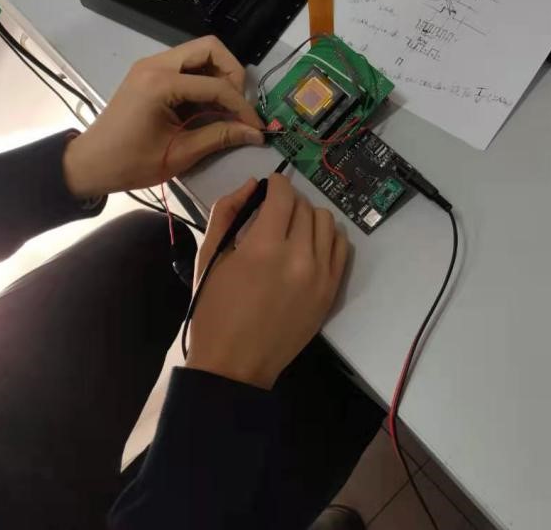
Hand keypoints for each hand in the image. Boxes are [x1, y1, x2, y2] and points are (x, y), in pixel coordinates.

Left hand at [63, 36, 265, 198]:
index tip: (255, 127)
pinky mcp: (149, 73)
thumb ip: (220, 136)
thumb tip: (255, 134)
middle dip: (232, 75)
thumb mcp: (180, 153)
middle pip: (210, 48)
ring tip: (225, 106)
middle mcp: (156, 64)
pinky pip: (186, 65)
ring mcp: (151, 65)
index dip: (241, 106)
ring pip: (199, 53)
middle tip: (238, 105)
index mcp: (161, 83)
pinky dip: (203, 79)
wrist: (89, 164)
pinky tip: (207, 106)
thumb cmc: (130, 163)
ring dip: (218, 74)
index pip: (216, 85)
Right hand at [187, 174, 349, 389]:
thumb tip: (252, 184)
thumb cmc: (213, 311)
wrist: (234, 365)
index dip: (274, 184)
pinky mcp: (331, 291)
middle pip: (304, 207)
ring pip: (327, 223)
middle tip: (273, 213)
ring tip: (292, 230)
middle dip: (287, 202)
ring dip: (309, 218)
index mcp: (264, 247)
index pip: (283, 195)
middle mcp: (299, 257)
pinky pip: (341, 248)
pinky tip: (310, 245)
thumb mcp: (209, 256)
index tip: (268, 187)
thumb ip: (227, 212)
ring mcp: (320, 276)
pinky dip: (327, 238)